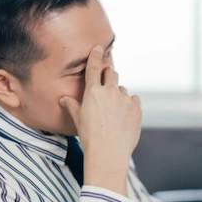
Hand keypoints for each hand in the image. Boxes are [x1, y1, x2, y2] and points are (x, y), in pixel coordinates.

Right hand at [59, 46, 141, 195]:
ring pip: (123, 89)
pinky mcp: (137, 108)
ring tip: (114, 111)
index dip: (97, 55)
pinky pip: (134, 100)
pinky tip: (124, 116)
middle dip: (109, 73)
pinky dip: (129, 104)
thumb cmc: (90, 137)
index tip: (99, 48)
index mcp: (93, 92)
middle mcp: (110, 92)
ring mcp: (125, 99)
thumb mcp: (78, 120)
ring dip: (119, 94)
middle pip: (112, 73)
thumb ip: (72, 106)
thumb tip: (64, 99)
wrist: (109, 153)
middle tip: (108, 78)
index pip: (95, 67)